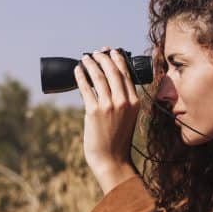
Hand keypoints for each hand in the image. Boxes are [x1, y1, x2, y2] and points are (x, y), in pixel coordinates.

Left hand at [74, 47, 140, 193]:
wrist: (112, 160)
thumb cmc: (118, 140)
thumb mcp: (128, 117)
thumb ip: (123, 101)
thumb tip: (108, 83)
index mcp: (135, 102)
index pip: (126, 73)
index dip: (118, 59)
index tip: (111, 52)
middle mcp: (124, 101)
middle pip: (113, 71)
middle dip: (103, 58)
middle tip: (96, 53)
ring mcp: (109, 106)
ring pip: (99, 76)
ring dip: (91, 64)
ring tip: (85, 58)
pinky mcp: (94, 111)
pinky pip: (86, 88)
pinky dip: (81, 76)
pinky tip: (77, 70)